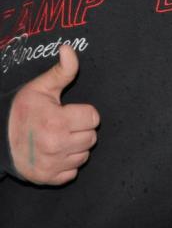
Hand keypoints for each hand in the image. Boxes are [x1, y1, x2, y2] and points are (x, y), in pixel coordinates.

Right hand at [8, 45, 99, 184]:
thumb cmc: (22, 110)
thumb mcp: (41, 87)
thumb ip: (62, 70)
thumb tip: (68, 49)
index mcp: (56, 122)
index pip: (93, 118)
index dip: (83, 112)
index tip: (69, 111)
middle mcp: (55, 146)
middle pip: (91, 137)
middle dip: (81, 129)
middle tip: (65, 124)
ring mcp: (51, 165)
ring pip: (84, 155)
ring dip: (76, 146)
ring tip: (60, 136)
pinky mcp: (47, 179)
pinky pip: (72, 172)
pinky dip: (67, 163)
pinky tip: (56, 152)